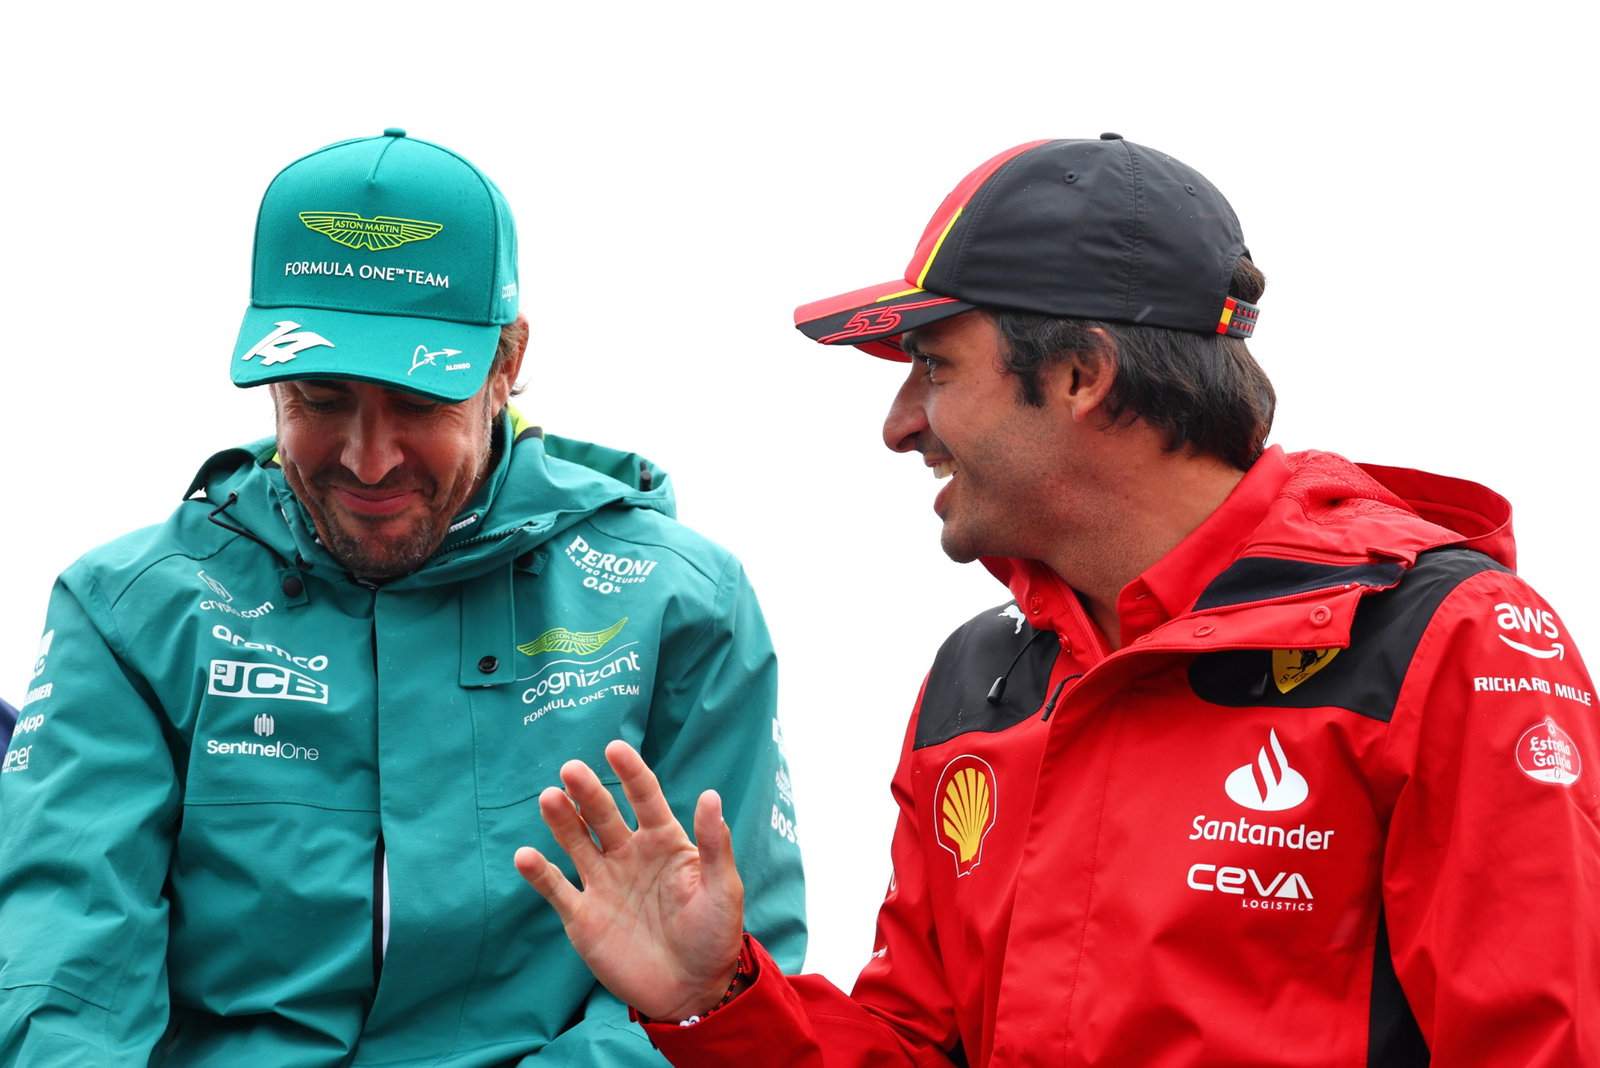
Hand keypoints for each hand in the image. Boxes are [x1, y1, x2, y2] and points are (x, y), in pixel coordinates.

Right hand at [514, 740, 746, 1021]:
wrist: (692, 992)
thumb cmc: (714, 936)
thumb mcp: (723, 890)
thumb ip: (714, 845)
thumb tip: (712, 794)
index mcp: (665, 842)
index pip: (645, 798)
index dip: (630, 773)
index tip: (615, 749)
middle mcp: (629, 855)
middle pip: (604, 815)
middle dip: (588, 792)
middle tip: (571, 770)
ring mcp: (603, 883)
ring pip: (576, 842)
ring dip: (561, 820)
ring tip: (549, 797)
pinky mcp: (582, 915)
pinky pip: (556, 888)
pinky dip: (539, 873)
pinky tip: (526, 856)